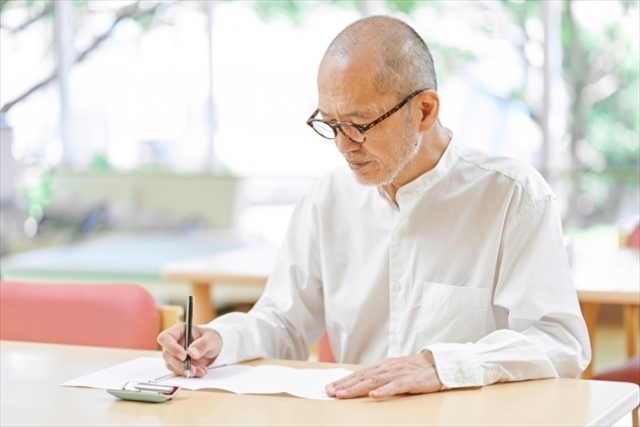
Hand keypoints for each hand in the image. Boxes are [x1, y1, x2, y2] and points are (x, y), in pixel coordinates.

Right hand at [157, 323, 222, 377]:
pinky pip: (177, 371)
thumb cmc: (210, 339)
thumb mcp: (211, 339)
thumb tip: (191, 353)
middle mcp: (173, 342)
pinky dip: (188, 373)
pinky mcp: (177, 364)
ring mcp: (174, 354)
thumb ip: (202, 344)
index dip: (171, 347)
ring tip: (201, 371)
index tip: (183, 356)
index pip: (165, 337)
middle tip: (192, 370)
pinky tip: (200, 372)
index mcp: (179, 331)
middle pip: (167, 354)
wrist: (213, 349)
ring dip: (184, 370)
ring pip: (171, 365)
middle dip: (179, 364)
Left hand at [325, 351, 441, 398]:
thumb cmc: (414, 369)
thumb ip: (378, 376)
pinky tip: (373, 395)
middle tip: (329, 392)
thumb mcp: (393, 370)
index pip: (358, 373)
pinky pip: (395, 387)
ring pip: (373, 381)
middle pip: (362, 377)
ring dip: (356, 388)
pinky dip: (384, 391)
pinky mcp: (410, 381)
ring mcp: (398, 374)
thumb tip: (359, 383)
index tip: (329, 388)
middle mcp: (387, 368)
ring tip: (343, 395)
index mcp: (382, 366)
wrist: (437, 364)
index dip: (343, 381)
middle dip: (344, 385)